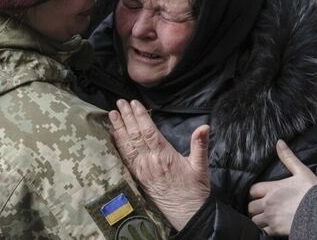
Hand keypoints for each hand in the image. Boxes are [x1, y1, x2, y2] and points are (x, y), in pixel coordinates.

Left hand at [109, 99, 210, 229]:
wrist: (187, 213)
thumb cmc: (195, 190)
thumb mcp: (201, 166)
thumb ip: (200, 145)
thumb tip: (204, 127)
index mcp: (165, 156)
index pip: (149, 131)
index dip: (140, 116)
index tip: (134, 103)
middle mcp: (150, 162)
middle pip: (135, 135)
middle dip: (126, 117)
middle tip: (119, 102)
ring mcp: (142, 170)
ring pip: (127, 145)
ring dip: (119, 128)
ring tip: (112, 114)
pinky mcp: (139, 177)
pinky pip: (126, 158)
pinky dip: (118, 145)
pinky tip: (113, 136)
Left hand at [248, 140, 316, 235]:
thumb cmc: (312, 191)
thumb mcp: (301, 171)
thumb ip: (288, 158)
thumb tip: (279, 142)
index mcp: (272, 188)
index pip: (252, 190)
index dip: (253, 193)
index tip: (258, 195)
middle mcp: (268, 203)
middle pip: (250, 206)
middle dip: (253, 207)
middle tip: (259, 208)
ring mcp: (271, 217)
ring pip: (254, 220)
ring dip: (257, 219)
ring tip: (263, 218)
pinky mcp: (276, 230)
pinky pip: (262, 231)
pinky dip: (263, 230)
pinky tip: (268, 228)